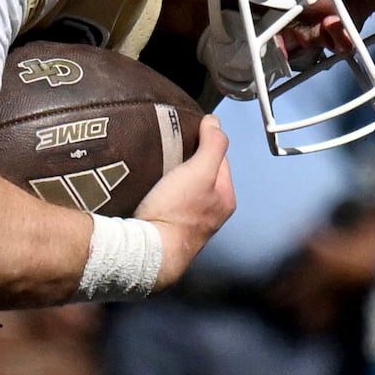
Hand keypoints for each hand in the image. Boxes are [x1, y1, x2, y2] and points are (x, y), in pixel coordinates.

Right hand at [134, 119, 236, 291]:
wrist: (150, 252)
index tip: (186, 138)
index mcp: (225, 199)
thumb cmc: (177, 211)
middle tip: (168, 154)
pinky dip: (160, 196)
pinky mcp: (168, 233)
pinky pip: (168, 205)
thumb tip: (214, 122)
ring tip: (156, 172)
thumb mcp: (200, 170)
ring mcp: (190, 226)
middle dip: (186, 163)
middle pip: (201, 176)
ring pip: (184, 192)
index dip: (204, 144)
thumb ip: (212, 144)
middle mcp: (212, 215)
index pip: (220, 160)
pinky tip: (149, 193)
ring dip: (172, 180)